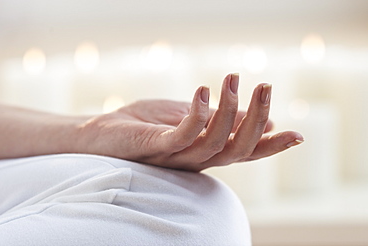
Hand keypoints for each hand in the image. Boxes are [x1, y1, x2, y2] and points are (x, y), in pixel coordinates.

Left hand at [77, 74, 302, 170]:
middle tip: (266, 86)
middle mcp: (197, 159)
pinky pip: (183, 135)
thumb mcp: (188, 116)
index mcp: (206, 152)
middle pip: (239, 149)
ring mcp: (177, 155)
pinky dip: (198, 114)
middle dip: (258, 119)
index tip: (299, 135)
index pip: (246, 152)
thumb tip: (257, 117)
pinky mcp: (156, 146)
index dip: (272, 146)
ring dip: (230, 109)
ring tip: (232, 78)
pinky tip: (203, 91)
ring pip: (216, 142)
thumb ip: (220, 119)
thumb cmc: (145, 123)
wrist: (102, 134)